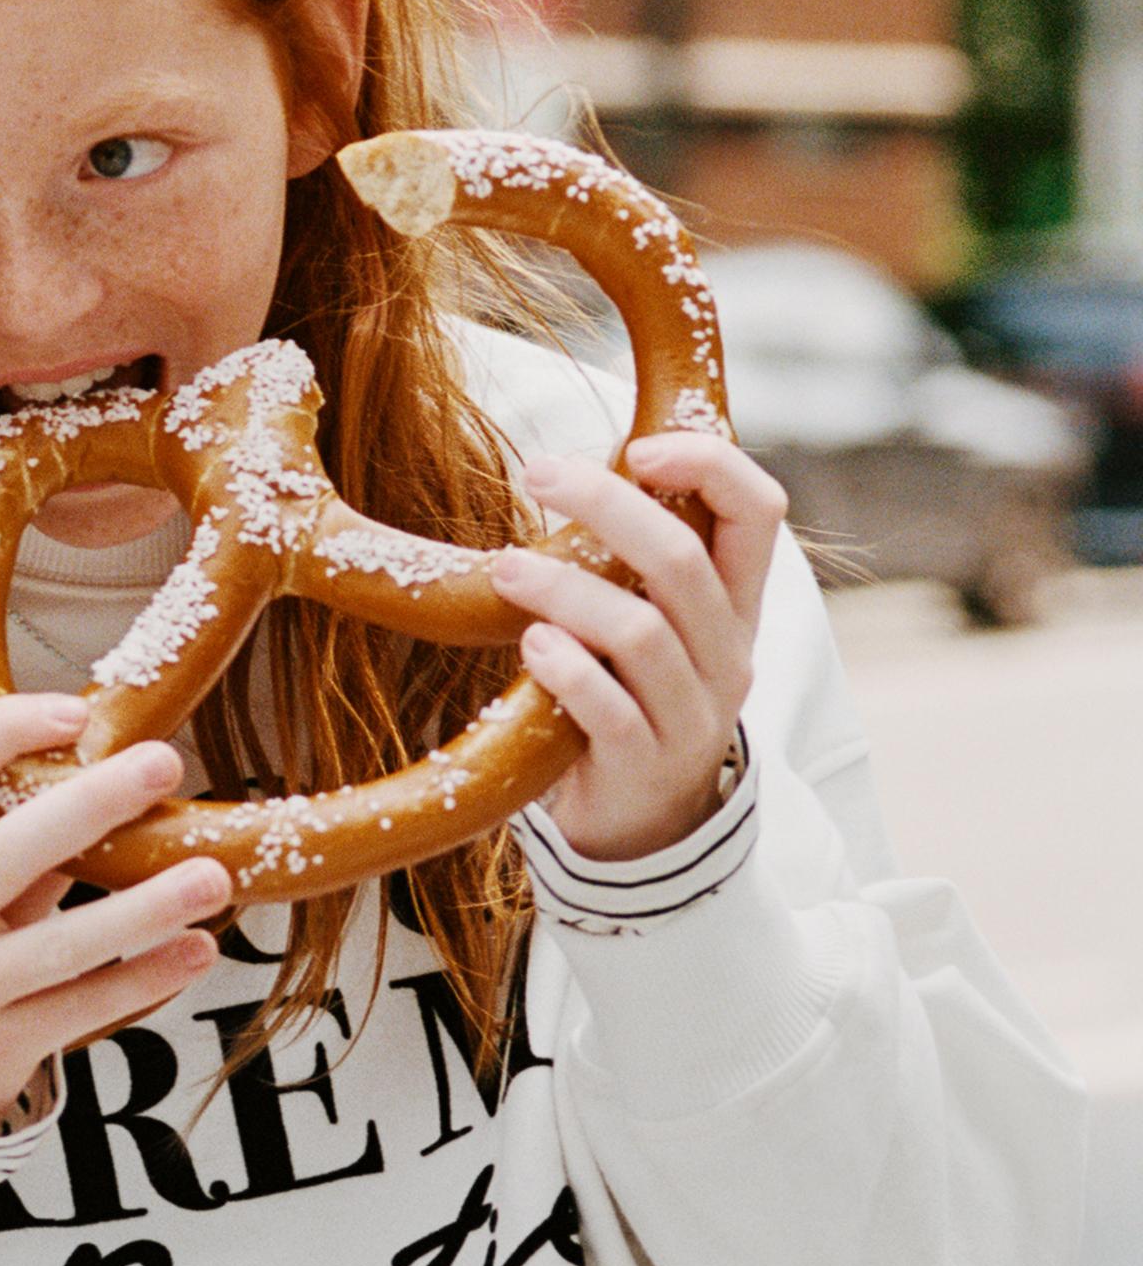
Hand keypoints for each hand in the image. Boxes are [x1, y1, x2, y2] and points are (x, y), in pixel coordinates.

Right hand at [0, 693, 231, 1132]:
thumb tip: (129, 765)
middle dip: (91, 802)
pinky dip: (147, 978)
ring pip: (58, 944)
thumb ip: (26, 835)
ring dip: (144, 908)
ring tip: (213, 877)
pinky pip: (83, 1008)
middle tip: (165, 762)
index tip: (77, 712)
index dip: (3, 731)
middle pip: (7, 850)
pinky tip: (199, 950)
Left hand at [487, 431, 787, 860]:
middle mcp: (727, 654)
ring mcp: (692, 715)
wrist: (641, 822)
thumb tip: (572, 464)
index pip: (759, 512)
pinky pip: (609, 710)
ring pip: (642, 633)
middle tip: (537, 472)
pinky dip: (566, 671)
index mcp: (736, 604)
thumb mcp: (654, 622)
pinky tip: (531, 646)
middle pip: (683, 560)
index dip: (709, 464)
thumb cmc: (630, 694)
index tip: (637, 444)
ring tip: (506, 570)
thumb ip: (636, 561)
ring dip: (566, 589)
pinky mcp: (643, 766)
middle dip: (608, 504)